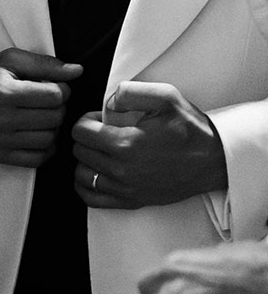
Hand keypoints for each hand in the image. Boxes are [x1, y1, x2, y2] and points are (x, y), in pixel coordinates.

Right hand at [0, 48, 82, 165]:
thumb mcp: (9, 61)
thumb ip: (45, 64)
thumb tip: (77, 71)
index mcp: (4, 92)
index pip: (54, 95)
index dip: (62, 89)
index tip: (53, 86)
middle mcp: (0, 119)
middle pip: (55, 118)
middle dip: (59, 107)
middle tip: (49, 101)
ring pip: (49, 139)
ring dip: (53, 127)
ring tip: (43, 116)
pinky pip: (38, 159)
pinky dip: (46, 148)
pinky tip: (39, 134)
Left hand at [72, 80, 226, 209]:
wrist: (214, 160)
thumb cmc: (191, 129)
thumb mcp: (166, 97)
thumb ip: (131, 92)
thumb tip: (108, 102)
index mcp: (126, 143)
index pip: (80, 132)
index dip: (86, 120)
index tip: (98, 119)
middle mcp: (121, 169)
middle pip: (79, 151)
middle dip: (86, 138)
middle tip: (103, 132)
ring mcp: (125, 189)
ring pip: (81, 174)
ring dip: (86, 160)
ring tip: (100, 151)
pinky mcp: (131, 201)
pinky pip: (92, 199)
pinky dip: (86, 186)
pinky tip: (95, 173)